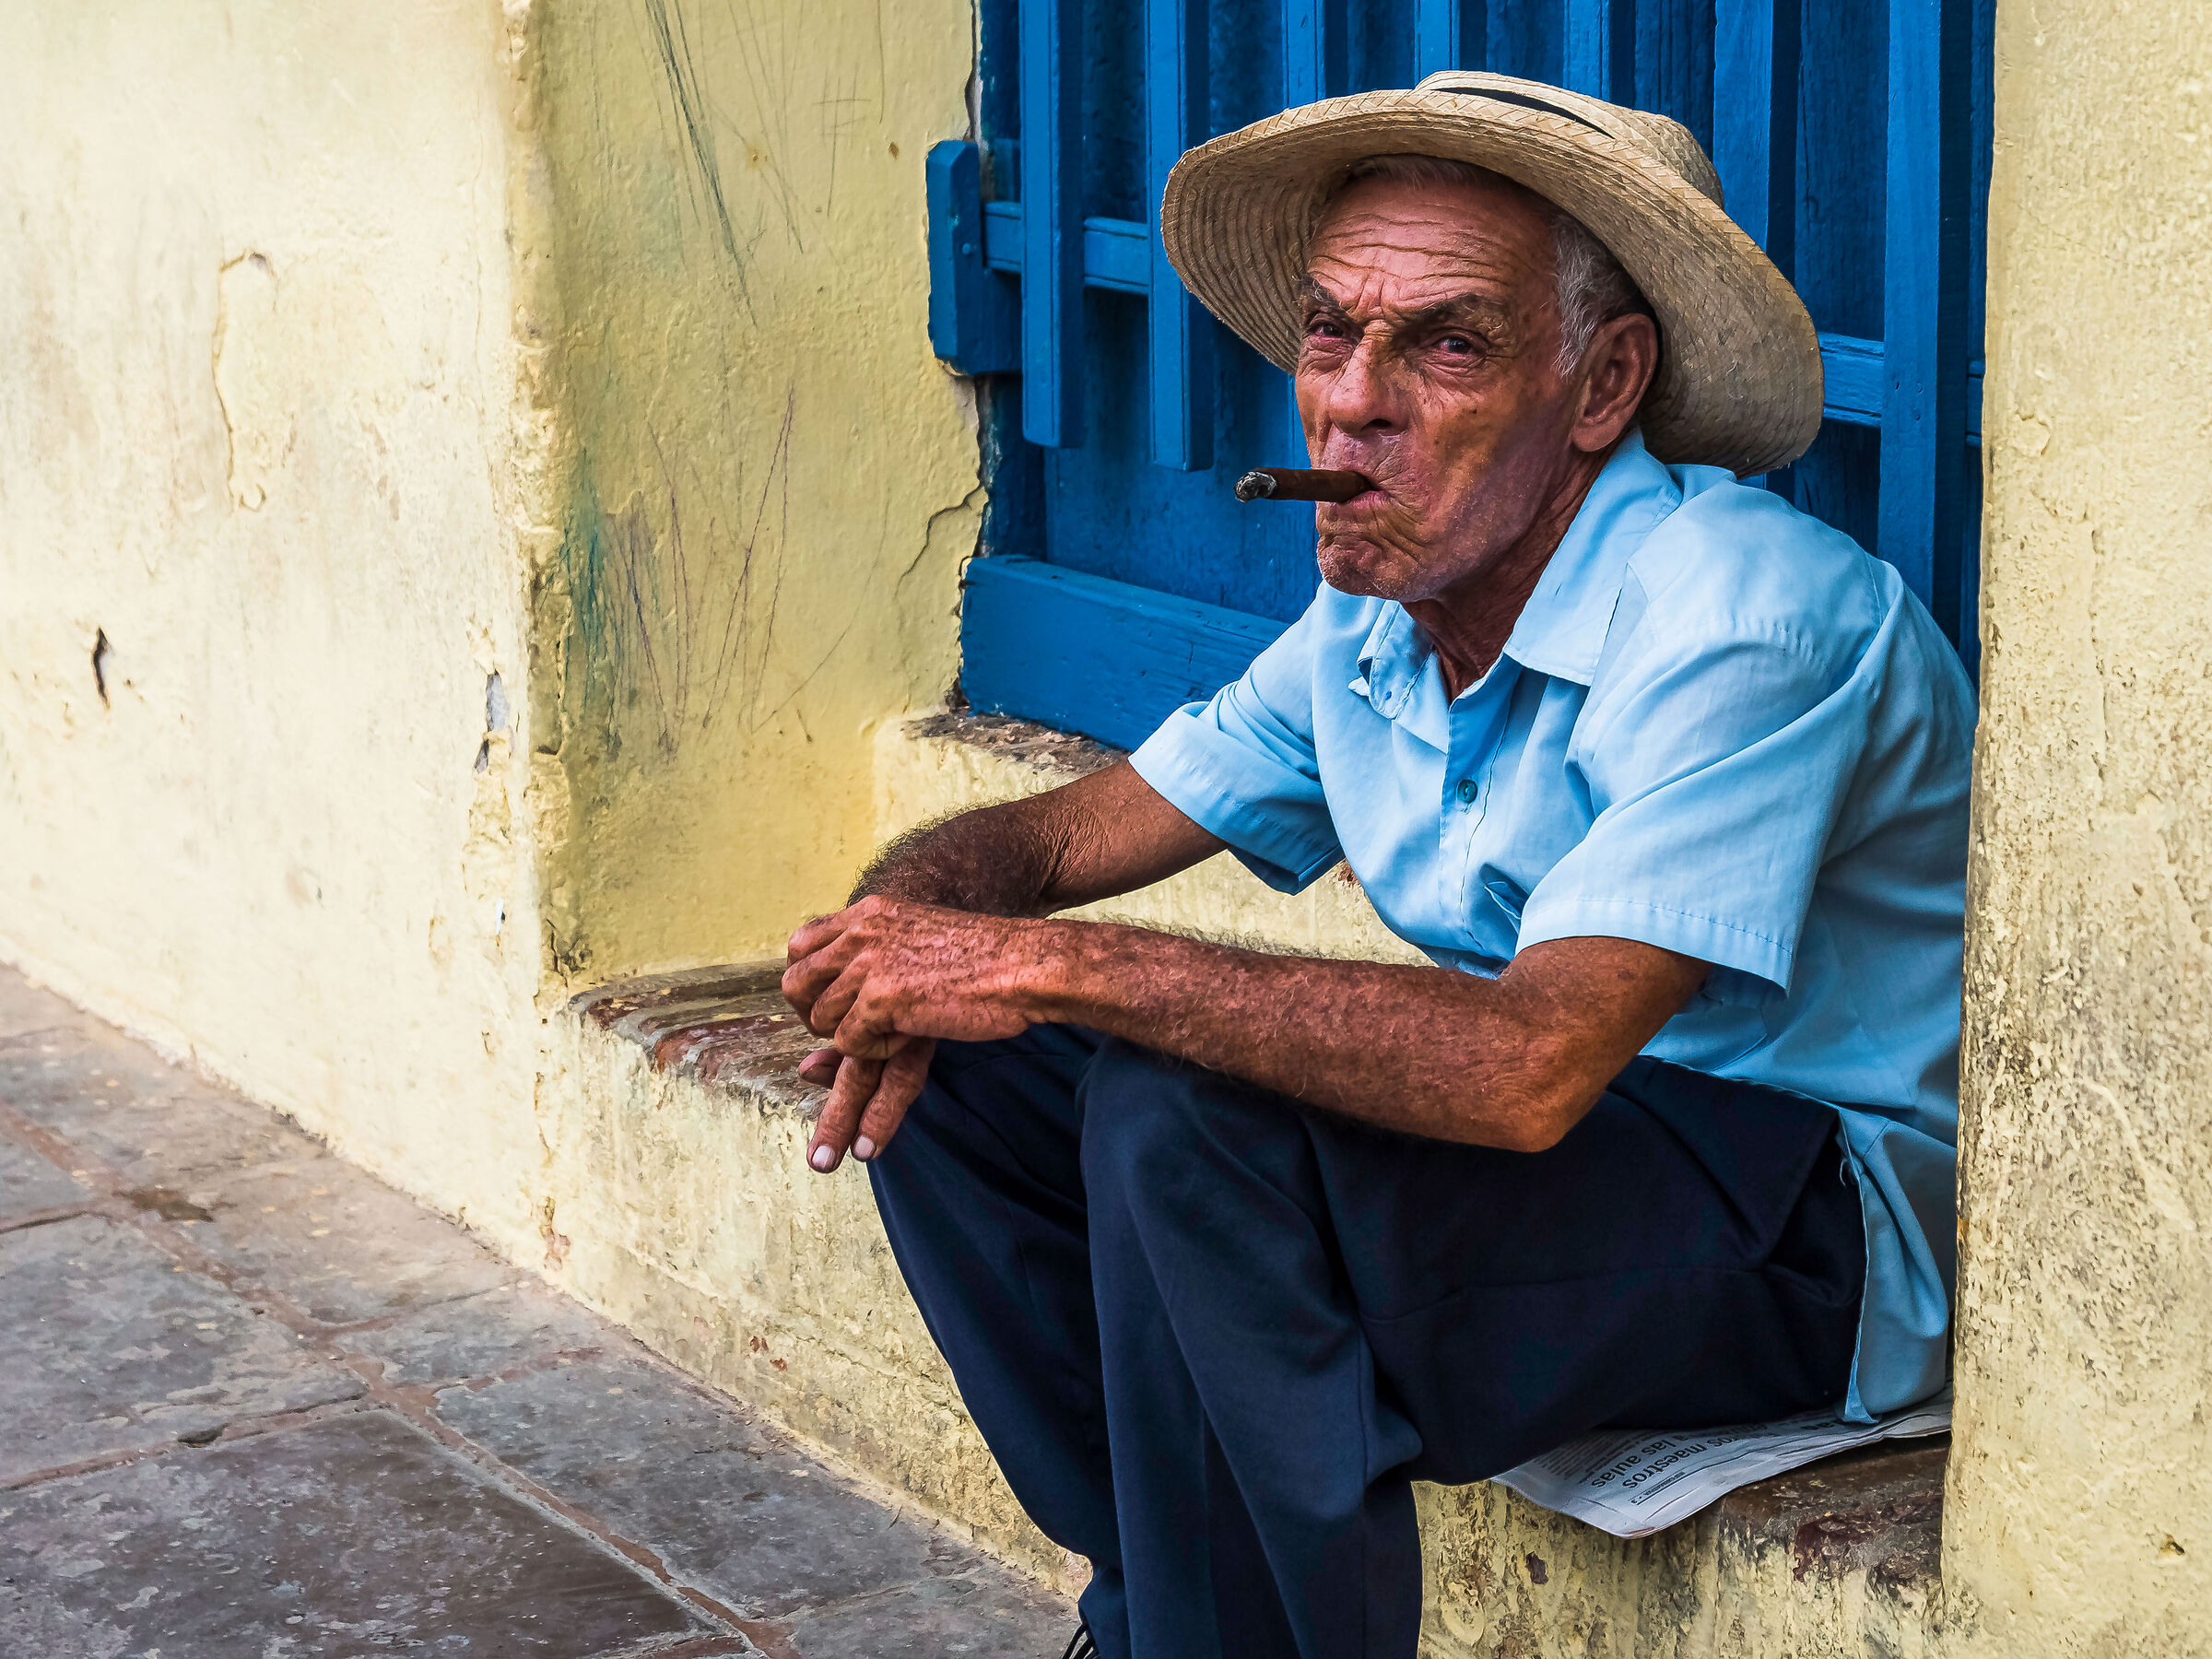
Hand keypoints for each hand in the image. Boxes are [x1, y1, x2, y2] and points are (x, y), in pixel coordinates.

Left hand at [784, 897, 1064, 1170]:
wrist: (1026, 963)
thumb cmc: (987, 962)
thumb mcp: (920, 945)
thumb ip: (873, 962)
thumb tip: (823, 1025)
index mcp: (870, 913)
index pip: (801, 945)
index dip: (808, 982)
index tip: (831, 1003)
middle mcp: (862, 932)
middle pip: (796, 985)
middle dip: (814, 1016)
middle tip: (853, 1030)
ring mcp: (870, 962)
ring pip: (822, 1019)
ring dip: (855, 1035)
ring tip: (898, 1028)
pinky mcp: (883, 996)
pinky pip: (850, 1042)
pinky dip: (878, 1050)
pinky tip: (913, 1032)